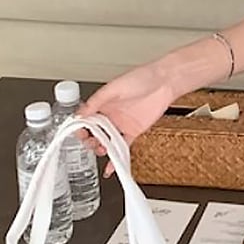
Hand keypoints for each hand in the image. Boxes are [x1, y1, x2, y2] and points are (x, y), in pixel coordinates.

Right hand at [78, 61, 174, 175]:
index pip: (85, 119)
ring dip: (101, 148)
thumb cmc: (142, 78)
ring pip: (107, 141)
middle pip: (94, 132)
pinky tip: (112, 166)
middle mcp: (110, 115)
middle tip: (90, 143)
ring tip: (100, 151)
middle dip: (89, 140)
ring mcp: (122, 124)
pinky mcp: (134, 131)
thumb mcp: (113, 88)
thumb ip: (96, 101)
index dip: (80, 127)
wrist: (164, 83)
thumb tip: (80, 113)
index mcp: (102, 103)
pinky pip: (123, 146)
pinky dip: (118, 156)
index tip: (79, 133)